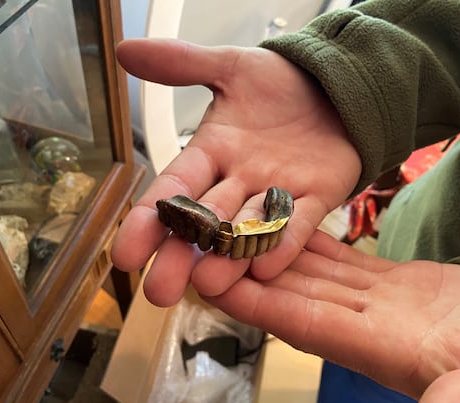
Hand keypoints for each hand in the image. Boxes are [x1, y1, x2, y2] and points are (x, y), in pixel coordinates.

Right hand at [111, 39, 360, 305]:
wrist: (333, 87)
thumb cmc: (280, 83)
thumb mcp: (231, 68)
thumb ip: (184, 65)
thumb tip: (126, 51)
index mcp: (212, 153)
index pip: (172, 190)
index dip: (149, 221)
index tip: (126, 255)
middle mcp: (238, 181)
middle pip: (204, 223)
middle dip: (181, 255)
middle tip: (160, 292)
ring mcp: (276, 193)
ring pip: (246, 232)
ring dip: (228, 258)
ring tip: (209, 285)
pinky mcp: (315, 197)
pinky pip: (297, 224)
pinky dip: (283, 243)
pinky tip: (267, 266)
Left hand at [201, 230, 459, 402]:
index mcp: (387, 352)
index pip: (307, 325)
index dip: (260, 306)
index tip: (215, 284)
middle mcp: (372, 327)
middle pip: (297, 295)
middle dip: (250, 273)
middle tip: (206, 245)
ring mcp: (383, 305)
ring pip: (316, 275)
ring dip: (275, 254)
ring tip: (238, 229)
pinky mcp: (400, 286)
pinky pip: (346, 262)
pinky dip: (316, 245)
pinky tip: (291, 227)